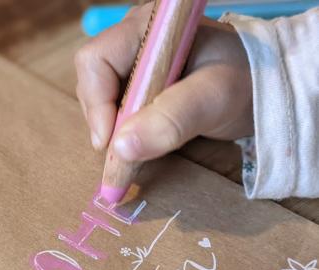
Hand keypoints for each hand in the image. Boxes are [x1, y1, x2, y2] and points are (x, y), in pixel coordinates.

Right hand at [74, 1, 252, 161]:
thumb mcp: (214, 98)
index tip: (111, 144)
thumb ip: (172, 119)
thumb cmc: (244, 82)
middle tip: (124, 153)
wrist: (264, 89)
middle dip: (104, 122)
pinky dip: (122, 133)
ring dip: (112, 131)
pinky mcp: (141, 87)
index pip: (96, 61)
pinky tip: (140, 144)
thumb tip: (121, 149)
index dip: (96, 104)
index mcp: (148, 29)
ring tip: (136, 150)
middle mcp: (135, 42)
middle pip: (93, 83)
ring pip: (101, 100)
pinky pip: (116, 110)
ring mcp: (135, 66)